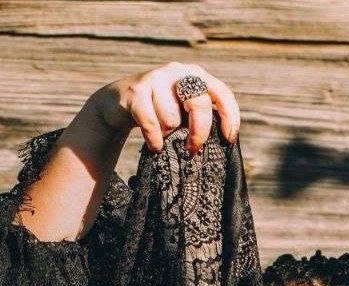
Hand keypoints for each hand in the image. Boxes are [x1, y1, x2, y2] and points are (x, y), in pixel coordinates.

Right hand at [86, 62, 240, 154]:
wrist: (119, 102)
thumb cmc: (160, 111)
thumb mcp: (184, 110)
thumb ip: (201, 117)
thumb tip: (223, 143)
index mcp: (196, 75)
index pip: (222, 93)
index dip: (229, 117)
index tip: (228, 139)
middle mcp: (178, 72)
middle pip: (199, 105)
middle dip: (198, 133)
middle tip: (192, 150)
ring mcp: (156, 78)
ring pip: (172, 119)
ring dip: (167, 134)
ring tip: (162, 133)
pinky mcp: (137, 91)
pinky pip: (152, 124)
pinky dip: (154, 140)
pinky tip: (154, 145)